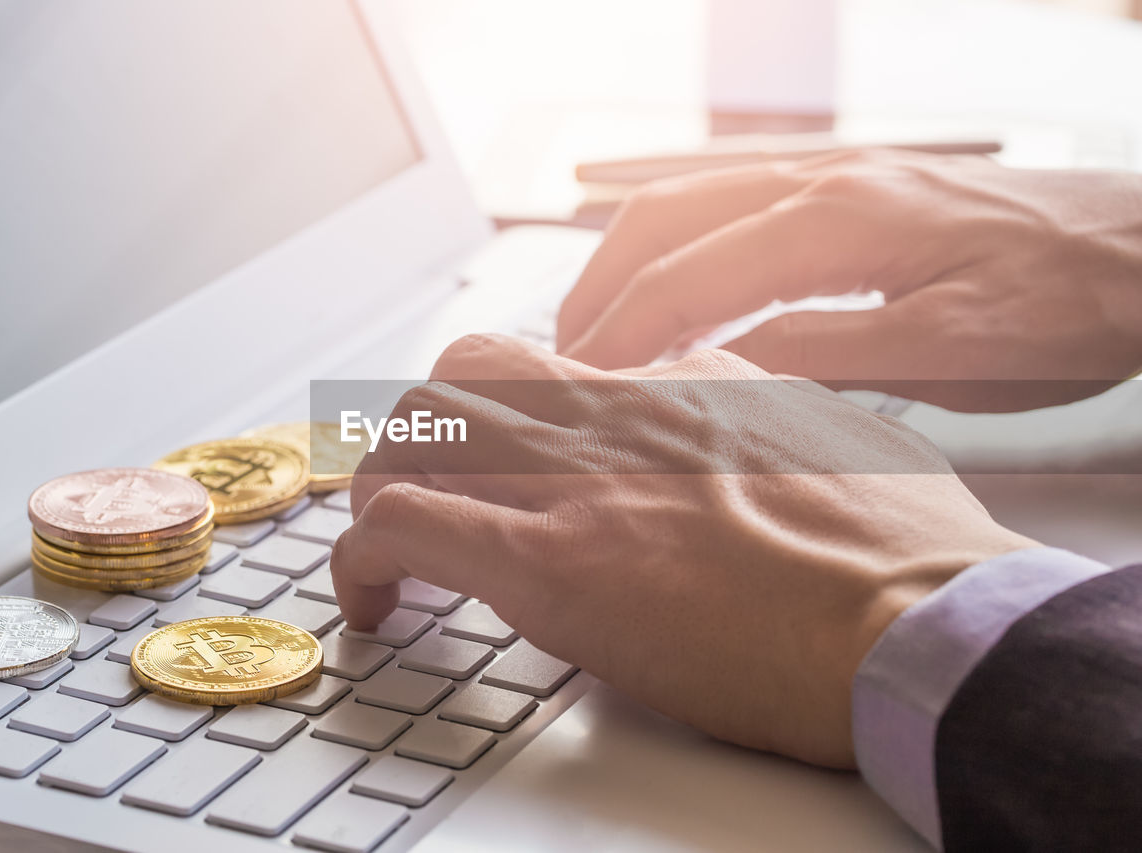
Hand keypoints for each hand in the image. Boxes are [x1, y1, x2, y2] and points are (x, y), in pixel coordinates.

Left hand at [331, 334, 1034, 766]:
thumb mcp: (843, 441)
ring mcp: (577, 482)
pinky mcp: (551, 566)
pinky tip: (377, 599)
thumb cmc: (909, 554)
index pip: (558, 365)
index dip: (516, 418)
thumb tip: (744, 423)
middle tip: (435, 491)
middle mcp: (618, 413)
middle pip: (468, 367)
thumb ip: (774, 417)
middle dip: (430, 427)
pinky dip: (366, 555)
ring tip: (393, 549)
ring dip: (385, 482)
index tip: (509, 464)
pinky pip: (408, 523)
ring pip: (417, 426)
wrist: (922, 624)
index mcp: (687, 385)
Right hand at [556, 150, 1141, 410]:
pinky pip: (738, 193)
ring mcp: (842, 176)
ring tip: (593, 312)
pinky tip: (666, 258)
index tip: (579, 381)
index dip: (624, 329)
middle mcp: (830, 182)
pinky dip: (680, 229)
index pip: (693, 271)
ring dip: (630, 251)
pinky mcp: (858, 189)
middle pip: (669, 215)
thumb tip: (725, 363)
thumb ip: (832, 350)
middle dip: (602, 282)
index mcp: (846, 221)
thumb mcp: (956, 351)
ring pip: (696, 194)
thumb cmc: (1072, 305)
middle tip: (562, 350)